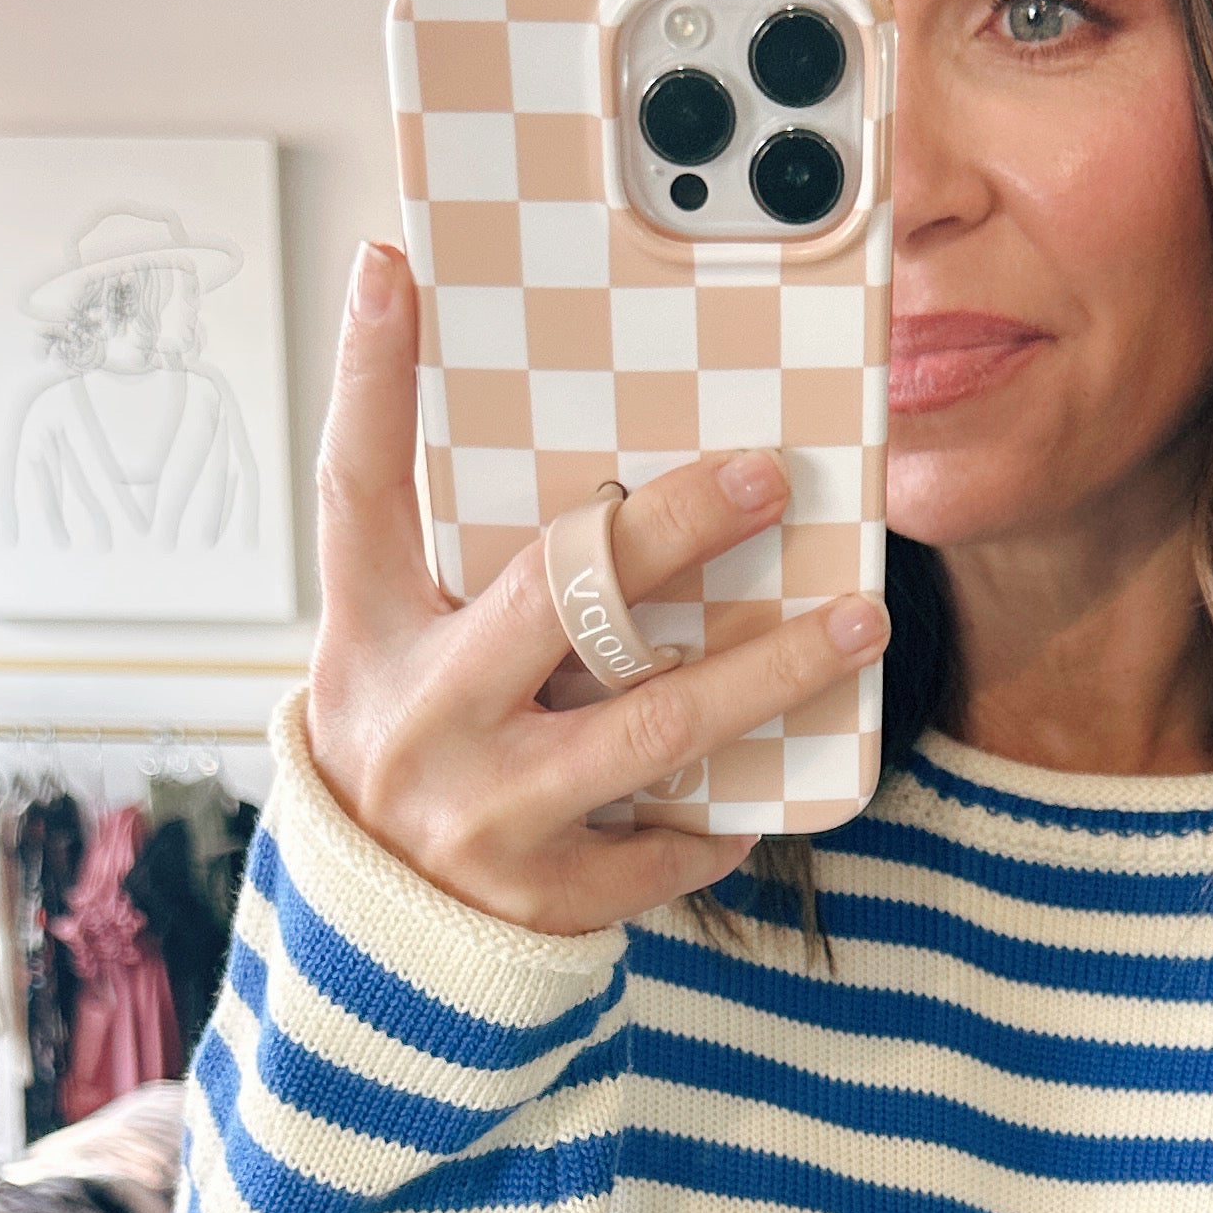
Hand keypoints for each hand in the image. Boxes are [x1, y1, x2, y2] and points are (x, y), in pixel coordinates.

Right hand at [308, 240, 887, 933]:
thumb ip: (471, 578)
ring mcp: (482, 813)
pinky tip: (768, 787)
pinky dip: (726, 813)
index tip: (390, 267)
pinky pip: (665, 840)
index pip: (358, 488)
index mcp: (370, 637)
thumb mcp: (401, 660)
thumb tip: (602, 472)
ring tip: (855, 625)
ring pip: (650, 730)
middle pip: (555, 596)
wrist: (380, 945)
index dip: (368, 376)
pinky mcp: (541, 897)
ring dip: (766, 675)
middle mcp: (417, 717)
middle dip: (674, 529)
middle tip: (772, 476)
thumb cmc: (413, 759)